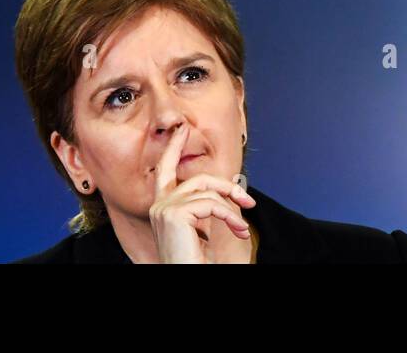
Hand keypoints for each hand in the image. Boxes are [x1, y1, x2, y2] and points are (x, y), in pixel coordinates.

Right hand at [148, 125, 255, 263]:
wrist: (188, 276)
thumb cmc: (196, 261)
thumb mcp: (204, 230)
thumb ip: (208, 207)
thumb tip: (227, 185)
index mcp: (162, 209)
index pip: (165, 171)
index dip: (173, 147)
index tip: (182, 130)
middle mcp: (158, 206)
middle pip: (197, 179)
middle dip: (226, 187)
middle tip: (249, 200)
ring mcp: (164, 209)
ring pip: (208, 192)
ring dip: (232, 210)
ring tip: (242, 230)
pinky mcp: (174, 214)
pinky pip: (211, 203)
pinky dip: (230, 216)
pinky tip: (239, 231)